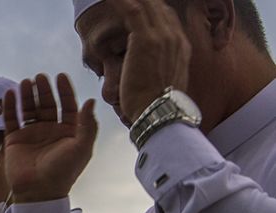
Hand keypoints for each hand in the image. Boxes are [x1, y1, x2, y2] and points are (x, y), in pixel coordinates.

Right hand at [3, 74, 97, 202]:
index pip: (67, 106)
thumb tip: (90, 101)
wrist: (39, 192)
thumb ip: (87, 125)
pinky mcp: (14, 140)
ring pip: (28, 109)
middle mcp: (49, 131)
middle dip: (43, 90)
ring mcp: (31, 134)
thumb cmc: (63, 172)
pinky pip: (11, 119)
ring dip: (27, 95)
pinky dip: (9, 106)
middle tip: (40, 77)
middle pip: (46, 104)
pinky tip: (10, 93)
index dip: (65, 91)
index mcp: (68, 132)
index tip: (60, 77)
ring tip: (26, 82)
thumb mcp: (81, 148)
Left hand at [110, 0, 190, 120]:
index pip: (166, 18)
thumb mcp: (162, 83)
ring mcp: (162, 36)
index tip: (141, 4)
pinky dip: (120, 2)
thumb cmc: (156, 106)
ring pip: (146, 5)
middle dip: (143, 0)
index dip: (153, 9)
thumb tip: (145, 73)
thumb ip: (157, 70)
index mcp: (180, 47)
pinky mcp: (145, 39)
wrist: (159, 113)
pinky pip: (132, 10)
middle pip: (158, 7)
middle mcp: (174, 37)